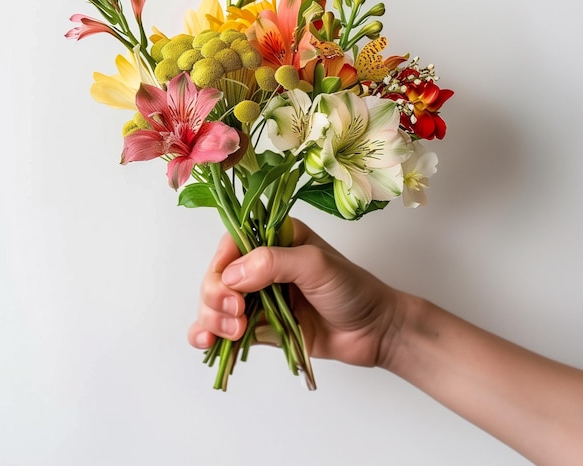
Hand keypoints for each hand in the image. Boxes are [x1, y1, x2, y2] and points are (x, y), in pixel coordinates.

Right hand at [188, 218, 399, 367]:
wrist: (375, 331)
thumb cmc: (353, 289)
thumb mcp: (316, 265)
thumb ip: (273, 263)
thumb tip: (231, 276)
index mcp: (276, 238)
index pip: (232, 242)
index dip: (222, 265)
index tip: (230, 288)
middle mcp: (263, 264)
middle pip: (218, 275)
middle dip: (216, 296)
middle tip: (236, 313)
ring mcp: (260, 296)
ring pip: (216, 303)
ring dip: (212, 317)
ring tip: (234, 332)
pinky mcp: (260, 325)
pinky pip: (224, 329)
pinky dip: (209, 335)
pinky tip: (208, 344)